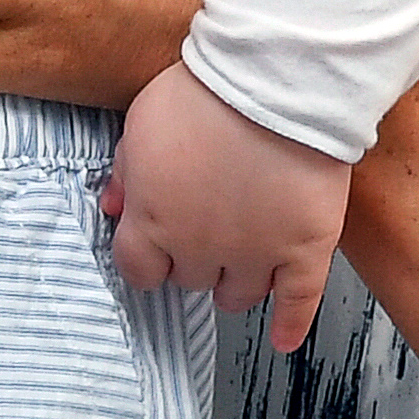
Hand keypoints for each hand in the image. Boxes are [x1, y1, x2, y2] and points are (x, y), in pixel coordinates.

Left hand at [104, 60, 351, 352]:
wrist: (273, 81)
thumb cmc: (204, 93)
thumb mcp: (141, 122)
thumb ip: (125, 172)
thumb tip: (114, 207)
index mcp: (154, 219)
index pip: (138, 269)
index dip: (146, 259)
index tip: (154, 251)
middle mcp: (200, 247)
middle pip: (189, 279)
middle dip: (192, 258)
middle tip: (204, 234)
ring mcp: (255, 253)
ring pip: (238, 295)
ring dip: (234, 283)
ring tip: (239, 265)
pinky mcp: (305, 250)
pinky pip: (299, 303)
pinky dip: (291, 324)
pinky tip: (283, 337)